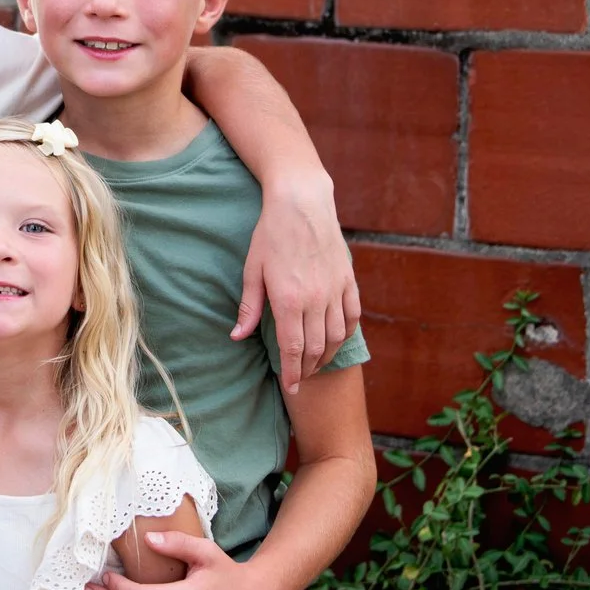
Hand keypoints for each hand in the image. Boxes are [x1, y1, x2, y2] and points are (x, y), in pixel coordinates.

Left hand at [235, 176, 357, 391]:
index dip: (292, 373)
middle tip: (300, 379)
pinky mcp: (348, 280)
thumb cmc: (271, 233)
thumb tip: (237, 336)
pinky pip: (352, 315)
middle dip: (307, 369)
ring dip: (326, 355)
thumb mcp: (252, 269)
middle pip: (315, 347)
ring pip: (336, 336)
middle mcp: (315, 299)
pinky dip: (346, 333)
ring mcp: (335, 290)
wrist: (302, 202)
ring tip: (315, 363)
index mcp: (288, 300)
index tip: (292, 387)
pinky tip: (337, 340)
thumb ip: (249, 307)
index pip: (292, 349)